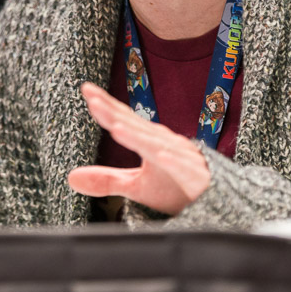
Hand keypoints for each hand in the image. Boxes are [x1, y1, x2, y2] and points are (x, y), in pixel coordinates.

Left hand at [67, 83, 210, 215]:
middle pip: (137, 127)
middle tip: (92, 98)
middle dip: (115, 113)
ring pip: (158, 146)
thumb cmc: (177, 188)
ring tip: (116, 127)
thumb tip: (70, 177)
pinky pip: (185, 169)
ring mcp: (184, 160)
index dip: (106, 106)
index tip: (86, 90)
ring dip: (139, 136)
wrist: (221, 202)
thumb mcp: (137, 187)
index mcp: (151, 141)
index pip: (125, 120)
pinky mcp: (198, 180)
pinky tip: (161, 156)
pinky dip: (174, 162)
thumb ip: (107, 180)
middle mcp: (166, 144)